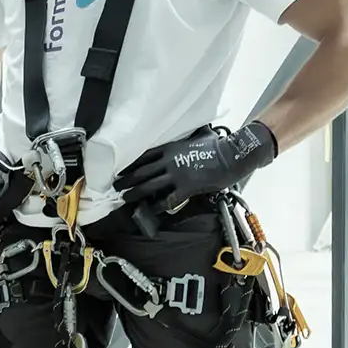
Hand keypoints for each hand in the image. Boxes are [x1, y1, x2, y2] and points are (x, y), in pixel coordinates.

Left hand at [114, 120, 277, 211]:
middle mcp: (168, 161)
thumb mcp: (195, 137)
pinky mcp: (186, 188)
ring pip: (149, 186)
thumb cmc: (217, 145)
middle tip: (116, 186)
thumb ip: (183, 141)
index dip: (129, 164)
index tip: (119, 170)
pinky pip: (167, 200)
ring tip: (125, 198)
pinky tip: (151, 210)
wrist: (232, 155)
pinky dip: (157, 206)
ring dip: (135, 193)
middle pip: (141, 172)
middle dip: (126, 180)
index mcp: (169, 148)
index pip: (143, 156)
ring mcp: (176, 175)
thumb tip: (184, 139)